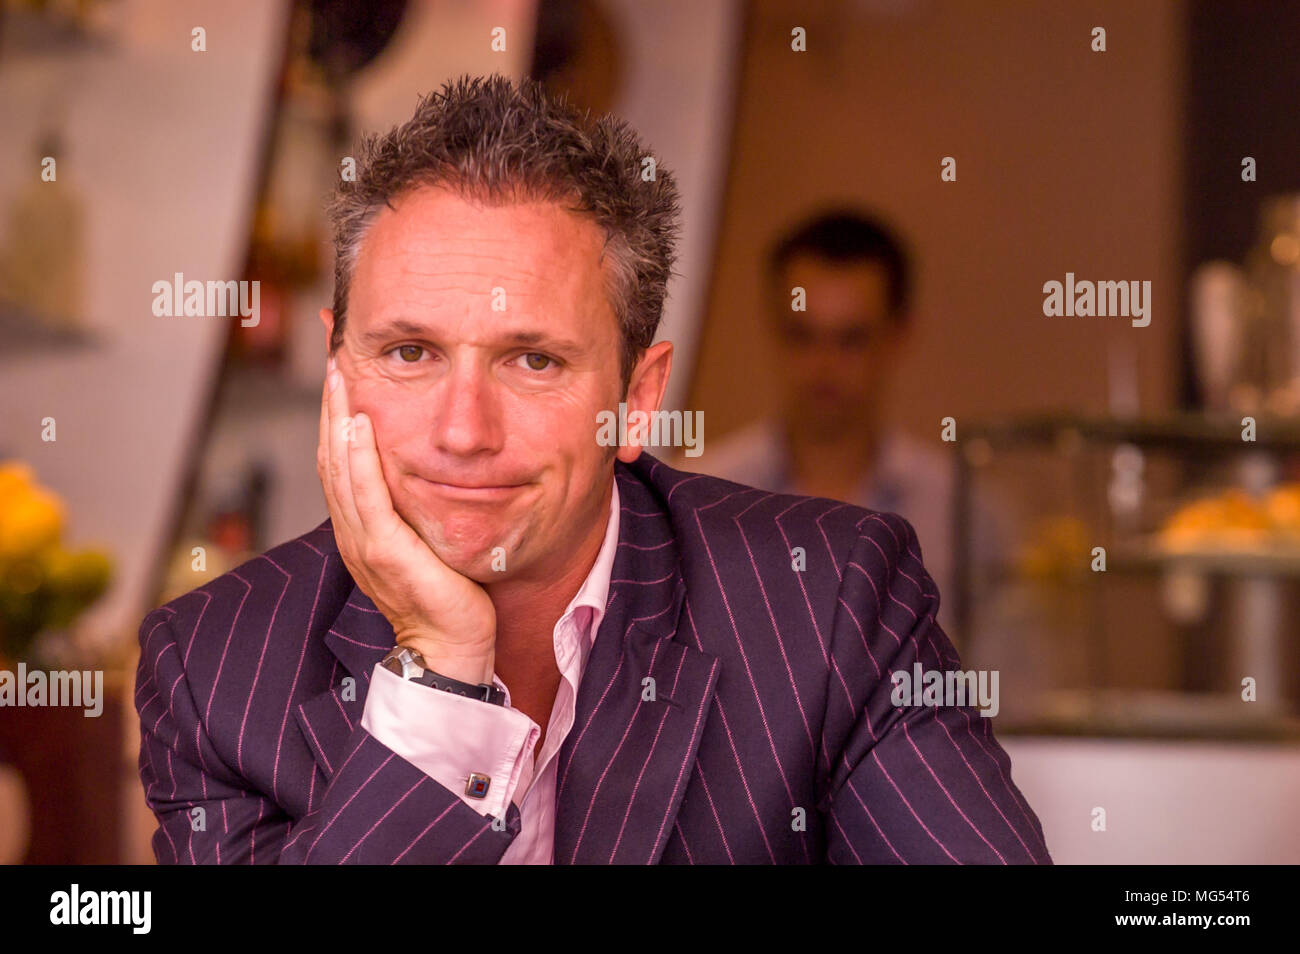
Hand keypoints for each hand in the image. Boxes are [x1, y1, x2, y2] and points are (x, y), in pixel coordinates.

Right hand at [317, 358, 495, 685]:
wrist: (451, 652)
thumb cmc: (448, 599)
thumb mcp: (428, 541)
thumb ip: (418, 507)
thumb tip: (432, 468)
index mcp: (361, 528)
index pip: (340, 460)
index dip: (336, 413)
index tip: (342, 370)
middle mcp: (354, 533)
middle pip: (330, 456)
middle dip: (331, 403)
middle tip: (333, 355)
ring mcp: (365, 544)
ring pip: (339, 470)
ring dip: (336, 418)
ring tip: (338, 374)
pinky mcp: (386, 554)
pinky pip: (366, 499)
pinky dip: (358, 460)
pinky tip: (357, 425)